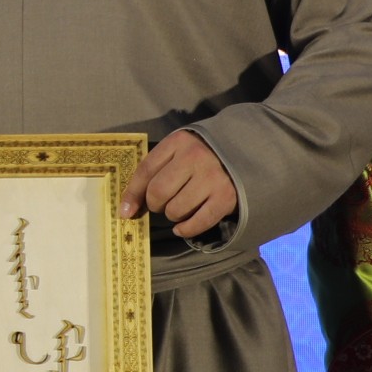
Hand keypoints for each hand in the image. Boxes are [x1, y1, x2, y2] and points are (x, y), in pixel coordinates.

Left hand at [118, 131, 237, 239]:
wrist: (246, 153)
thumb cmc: (202, 155)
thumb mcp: (178, 152)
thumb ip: (153, 171)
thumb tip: (127, 209)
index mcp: (178, 142)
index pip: (145, 170)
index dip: (132, 194)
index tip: (126, 212)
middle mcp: (195, 158)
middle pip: (158, 192)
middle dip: (155, 205)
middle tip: (162, 204)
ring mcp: (213, 178)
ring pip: (175, 209)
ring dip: (172, 215)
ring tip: (179, 208)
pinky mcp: (227, 197)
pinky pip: (198, 222)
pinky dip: (186, 230)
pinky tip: (182, 227)